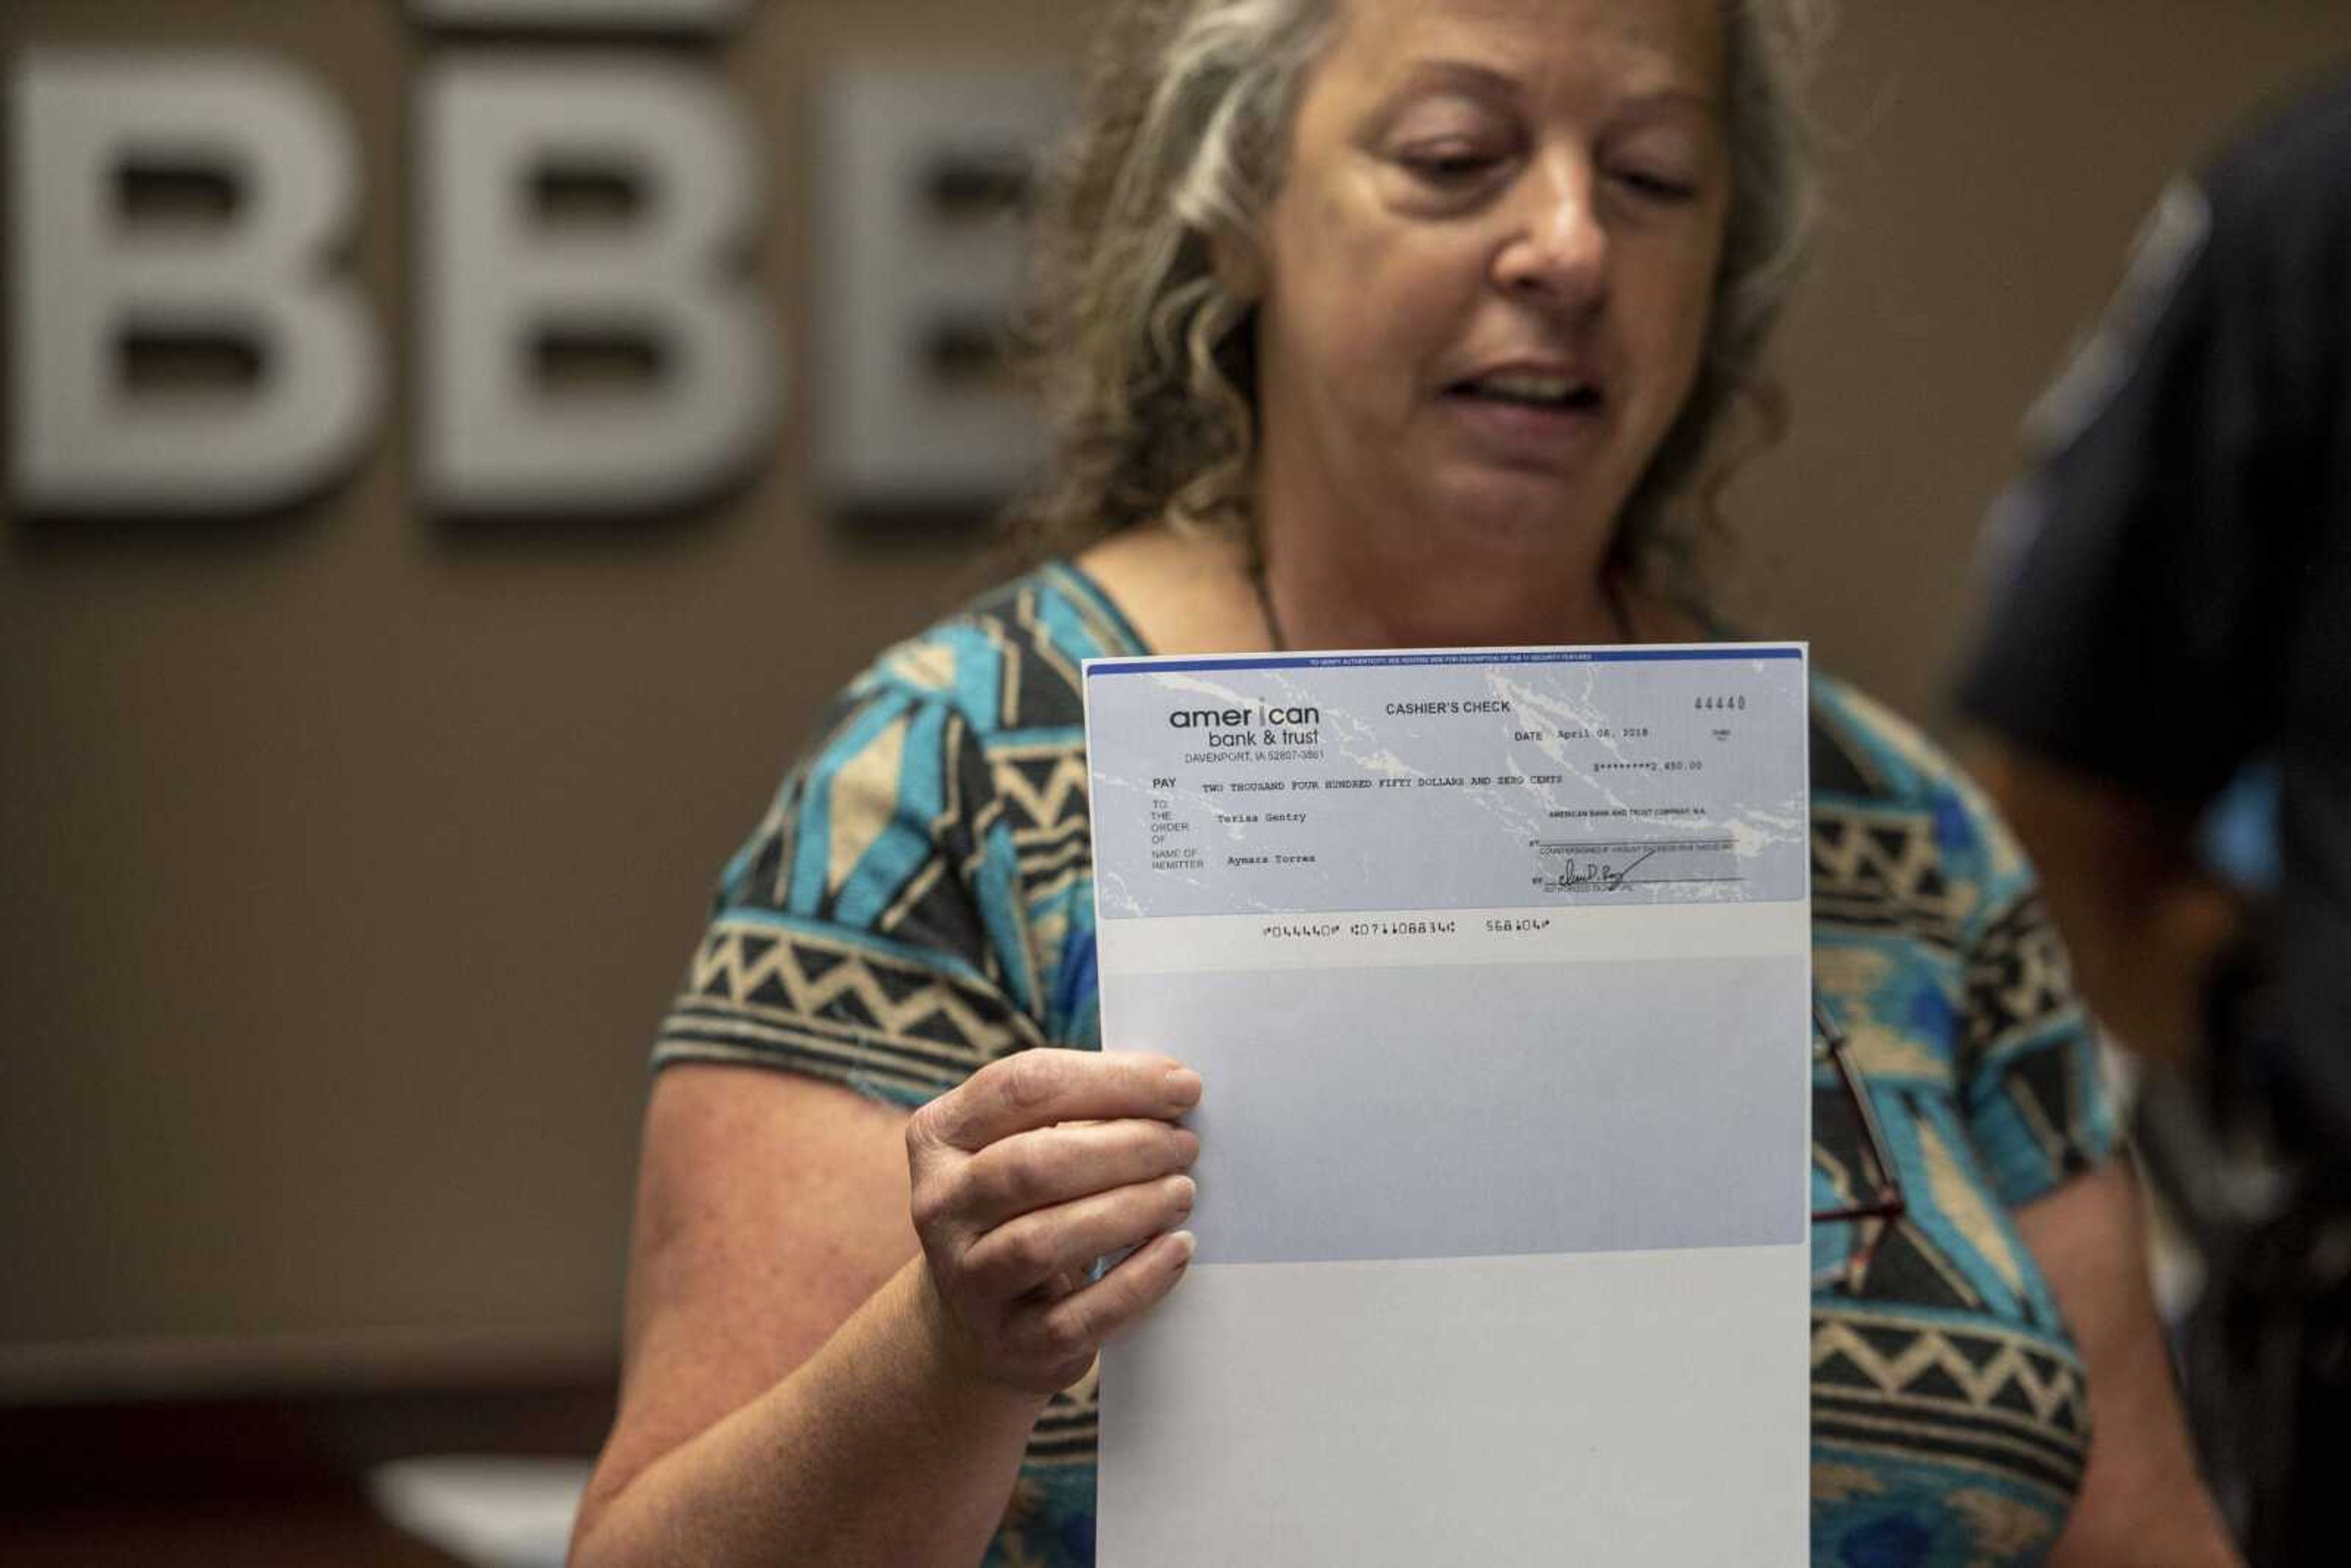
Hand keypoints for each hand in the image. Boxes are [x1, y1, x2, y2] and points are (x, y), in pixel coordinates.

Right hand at [905, 1049, 1201, 1394]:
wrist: (980, 1323)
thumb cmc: (1024, 1209)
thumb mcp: (1024, 1147)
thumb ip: (1080, 1113)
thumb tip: (1171, 1092)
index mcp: (941, 1135)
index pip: (1022, 1087)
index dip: (1111, 1080)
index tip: (1182, 1084)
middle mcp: (939, 1205)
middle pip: (1033, 1164)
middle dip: (1125, 1147)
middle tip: (1185, 1144)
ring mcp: (968, 1279)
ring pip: (1044, 1240)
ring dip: (1129, 1208)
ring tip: (1182, 1191)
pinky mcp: (1011, 1341)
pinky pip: (1080, 1314)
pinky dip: (1137, 1280)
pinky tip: (1177, 1250)